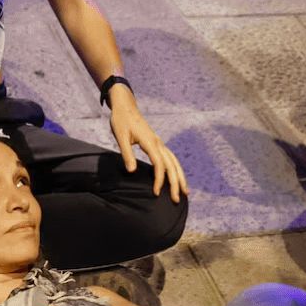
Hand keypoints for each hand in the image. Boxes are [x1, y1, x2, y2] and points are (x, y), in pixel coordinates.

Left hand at [106, 86, 185, 202]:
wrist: (125, 106)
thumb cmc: (121, 120)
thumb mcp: (120, 136)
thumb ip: (127, 154)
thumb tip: (131, 171)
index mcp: (150, 142)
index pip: (159, 164)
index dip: (159, 179)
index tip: (156, 193)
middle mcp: (158, 143)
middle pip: (171, 165)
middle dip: (175, 183)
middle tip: (176, 199)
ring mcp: (159, 143)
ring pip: (174, 162)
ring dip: (180, 177)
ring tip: (185, 191)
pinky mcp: (157, 143)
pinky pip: (170, 158)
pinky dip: (175, 169)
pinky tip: (176, 177)